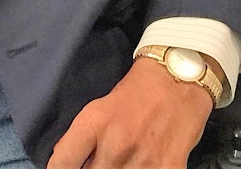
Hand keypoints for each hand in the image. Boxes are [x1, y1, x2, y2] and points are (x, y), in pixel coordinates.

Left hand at [47, 58, 212, 168]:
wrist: (177, 80)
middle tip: (99, 160)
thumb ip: (82, 137)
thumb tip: (64, 161)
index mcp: (94, 123)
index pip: (63, 162)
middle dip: (92, 168)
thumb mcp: (99, 108)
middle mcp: (116, 143)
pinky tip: (140, 166)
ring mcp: (143, 160)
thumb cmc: (136, 93)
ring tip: (119, 161)